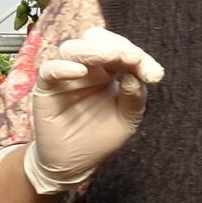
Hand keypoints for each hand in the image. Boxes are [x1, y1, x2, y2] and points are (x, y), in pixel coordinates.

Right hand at [22, 27, 164, 195]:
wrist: (74, 163)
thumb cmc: (100, 138)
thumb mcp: (127, 119)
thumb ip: (134, 97)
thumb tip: (134, 76)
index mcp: (108, 70)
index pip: (122, 50)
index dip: (140, 58)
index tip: (155, 75)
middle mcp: (86, 67)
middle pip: (96, 38)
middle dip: (116, 44)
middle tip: (133, 57)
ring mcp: (65, 75)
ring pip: (72, 48)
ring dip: (93, 49)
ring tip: (111, 56)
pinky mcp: (46, 88)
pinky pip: (49, 70)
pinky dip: (63, 67)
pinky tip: (80, 71)